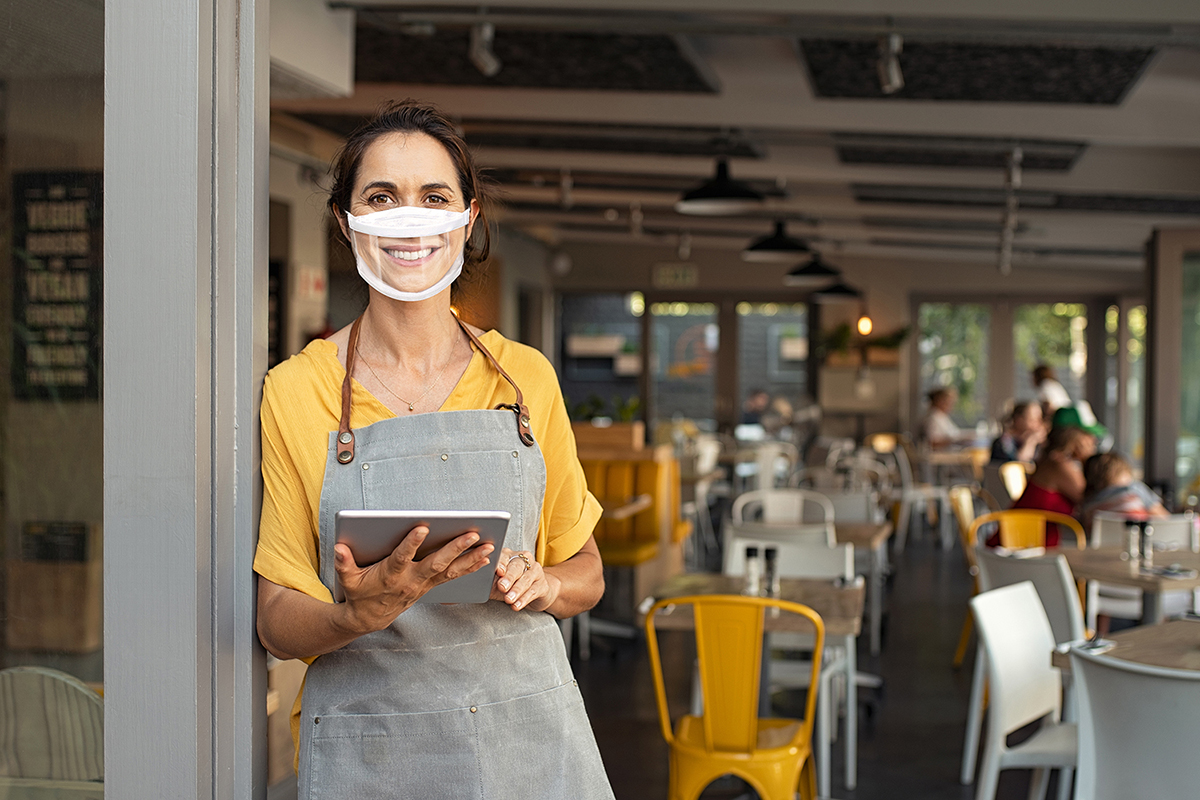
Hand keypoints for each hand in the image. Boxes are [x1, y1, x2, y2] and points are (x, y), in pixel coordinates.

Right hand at [334, 526, 493, 633]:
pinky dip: (470, 567)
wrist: (370, 618)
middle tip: (472, 534)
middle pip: (436, 563)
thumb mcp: (348, 579)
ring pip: (450, 570)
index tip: (423, 527)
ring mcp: (423, 584)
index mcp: (390, 575)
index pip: (402, 557)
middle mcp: (411, 580)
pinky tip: (485, 558)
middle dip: (455, 548)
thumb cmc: (359, 593)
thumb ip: (344, 563)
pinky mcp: (430, 586)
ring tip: (489, 546)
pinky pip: (453, 576)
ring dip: (470, 558)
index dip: (411, 543)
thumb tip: (339, 548)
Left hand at [492, 548, 559, 611]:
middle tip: (502, 587)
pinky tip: (517, 605)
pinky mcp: (543, 584)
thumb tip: (477, 582)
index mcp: (510, 555)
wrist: (533, 593)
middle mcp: (524, 560)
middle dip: (509, 577)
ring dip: (516, 590)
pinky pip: (533, 591)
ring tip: (509, 599)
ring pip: (526, 579)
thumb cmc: (510, 585)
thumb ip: (489, 580)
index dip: (501, 563)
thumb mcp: (496, 582)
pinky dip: (524, 599)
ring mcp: (535, 571)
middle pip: (517, 566)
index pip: (505, 556)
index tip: (498, 572)